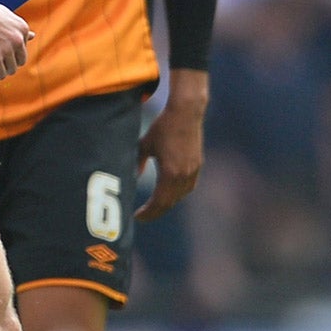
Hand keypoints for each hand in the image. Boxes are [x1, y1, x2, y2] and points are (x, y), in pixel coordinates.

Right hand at [0, 0, 32, 78]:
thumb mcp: (3, 15)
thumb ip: (17, 28)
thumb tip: (33, 36)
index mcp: (22, 28)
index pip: (23, 49)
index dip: (8, 49)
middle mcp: (18, 39)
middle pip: (20, 62)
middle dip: (6, 61)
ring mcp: (7, 50)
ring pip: (10, 70)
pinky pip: (0, 75)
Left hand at [136, 88, 205, 220]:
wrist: (187, 113)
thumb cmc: (163, 127)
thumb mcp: (145, 144)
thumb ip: (138, 162)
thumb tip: (133, 178)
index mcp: (170, 173)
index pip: (159, 202)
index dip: (148, 212)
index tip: (136, 217)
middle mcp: (184, 175)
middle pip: (169, 203)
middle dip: (155, 211)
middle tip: (143, 216)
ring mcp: (193, 171)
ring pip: (180, 196)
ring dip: (167, 203)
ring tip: (154, 206)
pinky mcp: (198, 165)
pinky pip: (188, 187)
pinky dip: (177, 193)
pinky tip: (170, 192)